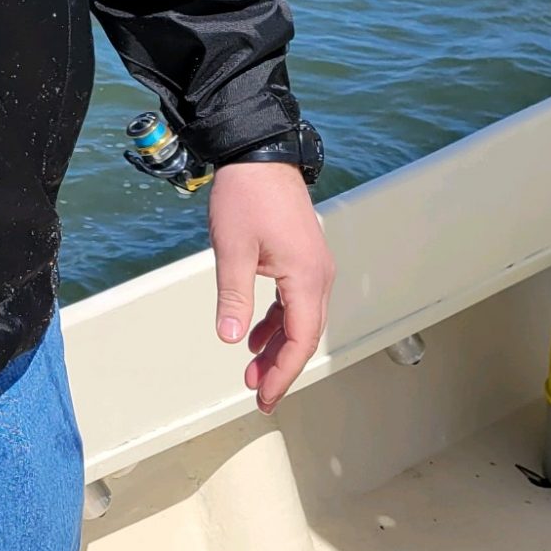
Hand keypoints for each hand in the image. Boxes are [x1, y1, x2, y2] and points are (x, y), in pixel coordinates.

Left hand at [209, 163, 333, 413]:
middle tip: (257, 393)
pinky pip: (295, 300)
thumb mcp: (232, 249)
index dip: (283, 372)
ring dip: (277, 345)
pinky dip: (278, 321)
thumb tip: (232, 339)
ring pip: (301, 319)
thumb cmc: (246, 196)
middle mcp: (318, 275)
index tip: (266, 398)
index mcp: (306, 277)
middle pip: (305, 334)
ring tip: (251, 370)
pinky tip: (256, 334)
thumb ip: (234, 297)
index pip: (301, 339)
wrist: (259, 152)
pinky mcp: (303, 257)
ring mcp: (313, 265)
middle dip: (281, 366)